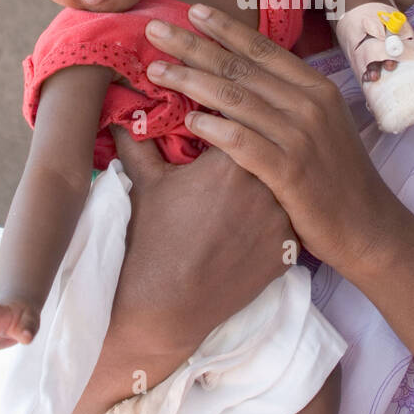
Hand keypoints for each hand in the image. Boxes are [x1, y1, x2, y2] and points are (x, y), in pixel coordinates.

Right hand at [105, 125, 295, 356]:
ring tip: (247, 193)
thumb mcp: (142, 181)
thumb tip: (123, 108)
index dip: (231, 122)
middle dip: (255, 150)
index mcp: (232, 159)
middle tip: (236, 161)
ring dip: (271, 183)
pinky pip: (289, 221)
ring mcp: (282, 221)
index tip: (220, 127)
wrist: (163, 306)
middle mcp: (265, 185)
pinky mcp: (289, 251)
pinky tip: (256, 222)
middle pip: (268, 152)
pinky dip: (276, 218)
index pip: (242, 122)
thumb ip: (138, 136)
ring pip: (284, 186)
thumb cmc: (148, 239)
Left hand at [140, 4, 400, 274]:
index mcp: (316, 88)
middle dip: (193, 45)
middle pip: (240, 67)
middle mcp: (309, 105)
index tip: (192, 10)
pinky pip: (243, 143)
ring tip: (157, 71)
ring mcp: (300, 137)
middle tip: (155, 29)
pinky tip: (188, 121)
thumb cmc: (339, 177)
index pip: (262, 49)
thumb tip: (249, 78)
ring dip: (191, 81)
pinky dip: (214, 129)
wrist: (368, 227)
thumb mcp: (323, 125)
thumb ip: (289, 99)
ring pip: (235, 99)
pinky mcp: (290, 173)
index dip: (225, 28)